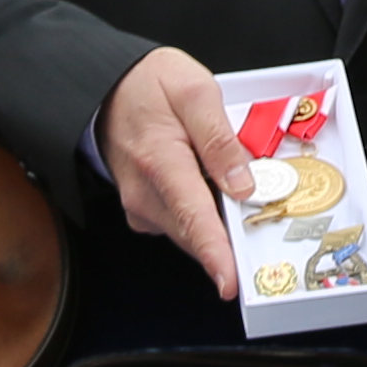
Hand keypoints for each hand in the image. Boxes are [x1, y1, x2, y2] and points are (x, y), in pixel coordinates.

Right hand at [98, 45, 255, 297]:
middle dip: (233, 230)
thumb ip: (220, 138)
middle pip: (198, 231)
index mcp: (161, 162)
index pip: (193, 217)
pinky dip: (202, 211)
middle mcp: (146, 193)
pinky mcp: (145, 211)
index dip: (214, 253)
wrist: (104, 88)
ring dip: (218, 217)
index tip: (229, 281)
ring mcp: (142, 206)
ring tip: (227, 176)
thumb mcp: (193, 90)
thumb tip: (243, 184)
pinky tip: (206, 182)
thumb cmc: (148, 85)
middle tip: (261, 204)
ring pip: (191, 230)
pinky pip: (182, 222)